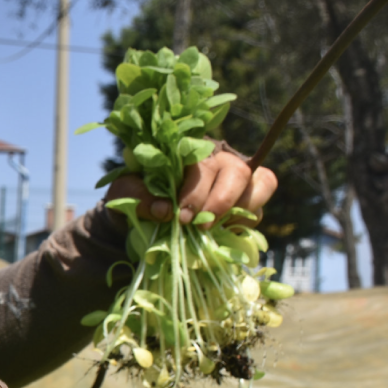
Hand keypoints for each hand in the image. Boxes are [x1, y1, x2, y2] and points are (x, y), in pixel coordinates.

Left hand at [105, 150, 277, 227]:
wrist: (142, 216)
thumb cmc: (138, 194)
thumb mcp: (126, 191)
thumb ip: (138, 196)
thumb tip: (164, 210)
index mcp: (191, 152)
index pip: (205, 162)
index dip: (197, 190)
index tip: (181, 215)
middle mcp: (220, 162)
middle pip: (238, 171)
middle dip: (220, 201)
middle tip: (199, 226)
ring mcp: (238, 183)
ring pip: (261, 184)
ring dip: (240, 211)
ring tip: (213, 230)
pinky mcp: (246, 207)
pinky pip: (258, 212)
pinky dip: (243, 226)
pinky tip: (221, 235)